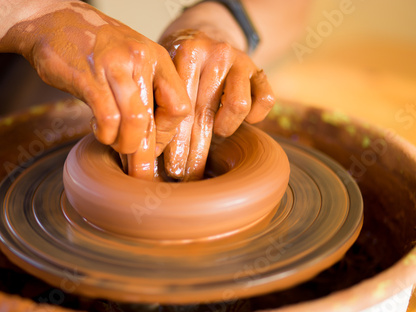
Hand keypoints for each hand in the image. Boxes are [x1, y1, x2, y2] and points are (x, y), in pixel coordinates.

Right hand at [13, 2, 190, 178]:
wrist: (54, 20)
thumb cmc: (96, 48)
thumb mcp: (132, 62)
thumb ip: (145, 94)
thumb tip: (151, 141)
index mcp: (158, 59)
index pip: (180, 107)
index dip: (167, 134)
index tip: (153, 143)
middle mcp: (141, 60)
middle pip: (155, 120)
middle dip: (146, 154)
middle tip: (140, 171)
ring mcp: (115, 66)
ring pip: (135, 121)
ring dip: (126, 145)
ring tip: (117, 147)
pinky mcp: (88, 76)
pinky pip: (107, 117)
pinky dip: (105, 134)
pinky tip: (100, 132)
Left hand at [159, 29, 274, 180]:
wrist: (208, 33)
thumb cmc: (181, 64)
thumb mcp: (166, 73)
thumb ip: (160, 102)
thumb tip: (149, 151)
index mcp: (188, 53)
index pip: (181, 108)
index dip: (175, 143)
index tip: (168, 168)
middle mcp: (216, 54)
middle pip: (205, 113)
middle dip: (195, 151)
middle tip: (187, 175)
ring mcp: (241, 61)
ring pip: (238, 107)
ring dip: (224, 128)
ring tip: (216, 132)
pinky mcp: (259, 70)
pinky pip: (266, 101)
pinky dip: (255, 116)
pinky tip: (242, 119)